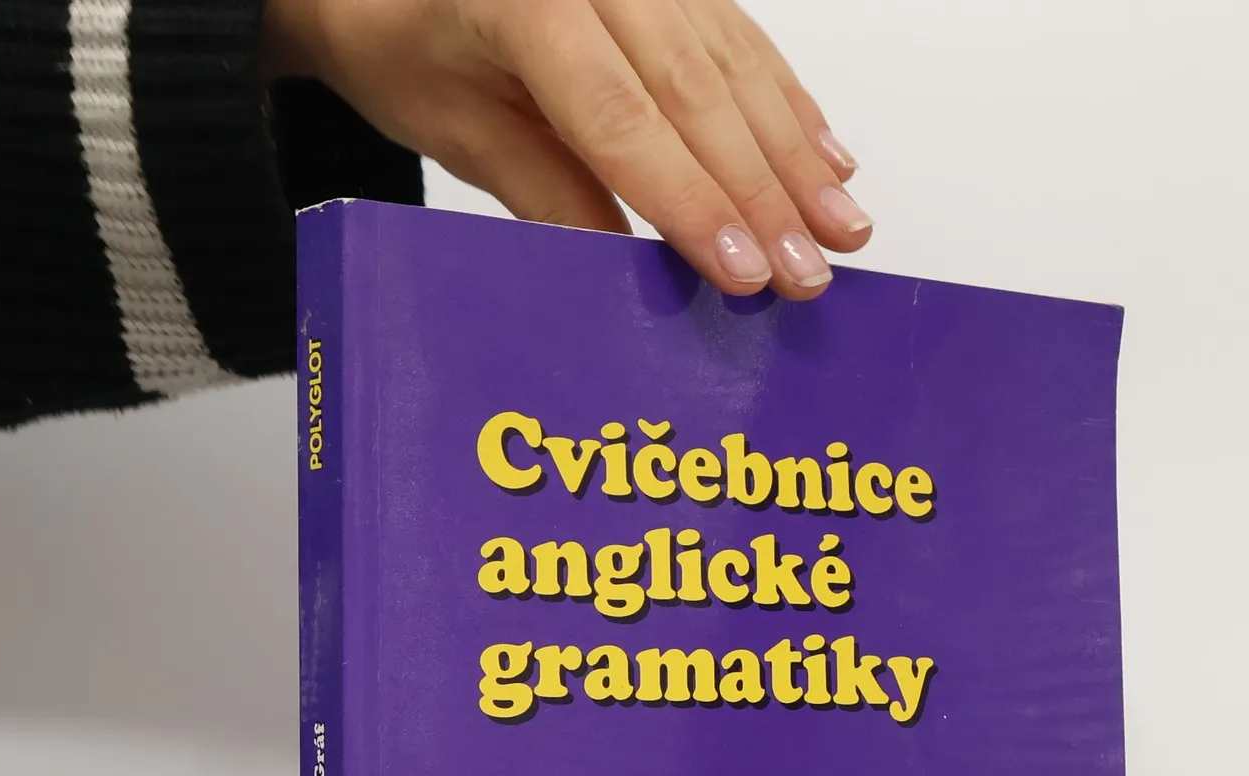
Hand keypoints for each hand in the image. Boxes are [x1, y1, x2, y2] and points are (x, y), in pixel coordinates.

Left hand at [263, 0, 869, 300]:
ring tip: (843, 230)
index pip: (622, 117)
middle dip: (764, 192)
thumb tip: (636, 275)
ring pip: (735, 65)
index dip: (691, 200)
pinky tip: (830, 160)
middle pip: (695, 91)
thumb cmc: (405, 43)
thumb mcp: (458, 132)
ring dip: (797, 156)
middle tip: (810, 271)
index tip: (743, 270)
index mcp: (522, 0)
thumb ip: (549, 197)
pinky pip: (742, 40)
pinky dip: (791, 106)